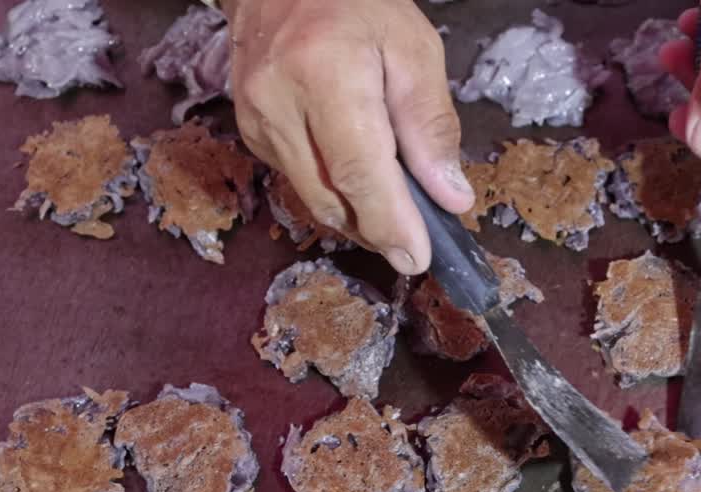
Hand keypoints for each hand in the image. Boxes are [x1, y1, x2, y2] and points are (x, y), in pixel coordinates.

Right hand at [225, 0, 473, 274]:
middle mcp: (278, 103)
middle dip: (376, 230)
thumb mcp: (414, 50)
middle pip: (330, 197)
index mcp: (325, 74)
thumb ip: (431, 125)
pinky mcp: (250, 133)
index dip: (389, 222)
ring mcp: (255, 121)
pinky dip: (335, 193)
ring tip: (395, 216)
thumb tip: (450, 197)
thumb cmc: (358, 5)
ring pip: (312, 198)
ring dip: (356, 217)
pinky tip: (361, 184)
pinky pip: (298, 181)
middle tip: (414, 246)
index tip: (416, 258)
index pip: (357, 170)